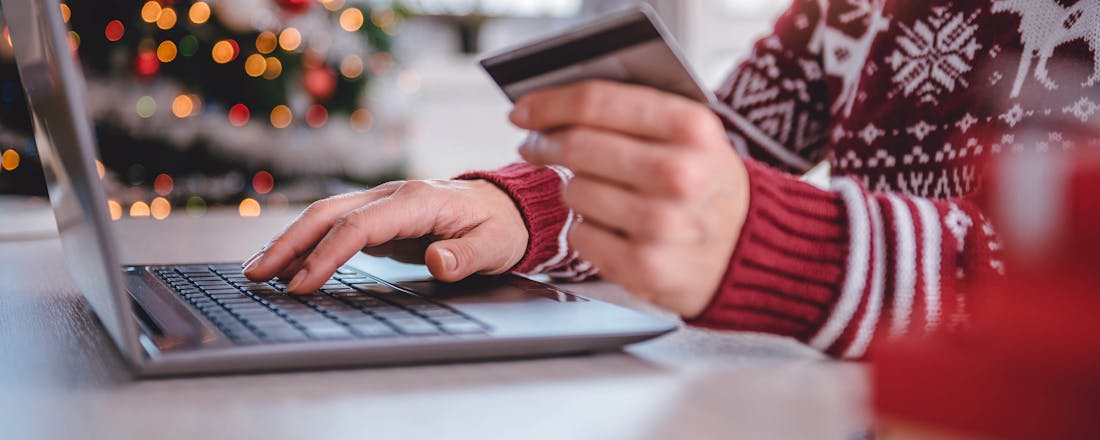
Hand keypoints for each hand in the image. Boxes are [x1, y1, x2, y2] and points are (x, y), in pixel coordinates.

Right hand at [243, 179, 528, 292]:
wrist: (507, 207)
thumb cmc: (500, 227)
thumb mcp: (495, 246)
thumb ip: (466, 255)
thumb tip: (437, 260)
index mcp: (417, 200)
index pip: (359, 227)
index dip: (327, 255)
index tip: (302, 283)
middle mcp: (393, 195)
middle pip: (329, 214)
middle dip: (289, 243)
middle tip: (256, 274)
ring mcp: (383, 203)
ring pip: (326, 217)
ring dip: (291, 242)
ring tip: (258, 271)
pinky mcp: (380, 216)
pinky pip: (336, 227)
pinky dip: (308, 243)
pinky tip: (288, 264)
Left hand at [513, 80, 749, 318]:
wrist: (751, 250)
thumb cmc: (708, 185)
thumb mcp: (693, 135)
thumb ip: (635, 112)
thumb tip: (557, 104)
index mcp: (692, 128)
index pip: (596, 103)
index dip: (548, 104)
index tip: (524, 110)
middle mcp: (680, 174)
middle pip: (577, 147)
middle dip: (545, 144)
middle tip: (537, 146)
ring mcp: (662, 224)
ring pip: (573, 191)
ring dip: (574, 189)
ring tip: (599, 192)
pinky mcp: (644, 267)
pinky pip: (580, 236)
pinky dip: (586, 230)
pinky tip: (611, 227)